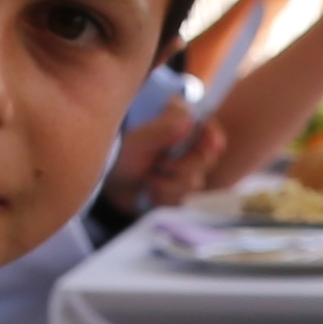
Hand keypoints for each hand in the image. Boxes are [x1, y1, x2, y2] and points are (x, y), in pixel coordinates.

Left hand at [108, 93, 215, 210]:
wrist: (108, 183)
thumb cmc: (119, 154)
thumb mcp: (136, 141)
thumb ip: (161, 131)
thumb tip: (187, 122)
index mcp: (178, 123)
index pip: (208, 128)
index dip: (213, 137)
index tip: (214, 145)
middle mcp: (186, 146)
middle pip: (206, 159)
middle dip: (182, 167)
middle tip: (159, 164)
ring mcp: (184, 171)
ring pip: (194, 183)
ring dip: (167, 184)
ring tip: (148, 178)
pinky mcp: (177, 193)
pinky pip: (182, 200)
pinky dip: (163, 198)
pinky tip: (150, 191)